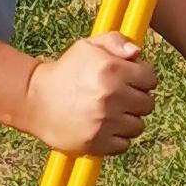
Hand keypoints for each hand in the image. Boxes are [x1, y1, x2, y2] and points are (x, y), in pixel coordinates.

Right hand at [16, 33, 157, 156]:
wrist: (34, 99)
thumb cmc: (66, 70)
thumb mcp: (87, 47)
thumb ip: (116, 41)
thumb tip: (137, 52)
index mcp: (111, 70)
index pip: (150, 79)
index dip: (142, 78)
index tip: (130, 80)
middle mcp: (110, 96)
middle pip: (147, 104)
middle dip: (136, 99)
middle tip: (118, 97)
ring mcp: (104, 122)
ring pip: (138, 126)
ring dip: (128, 120)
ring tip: (110, 113)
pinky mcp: (96, 142)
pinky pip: (124, 144)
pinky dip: (116, 138)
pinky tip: (103, 127)